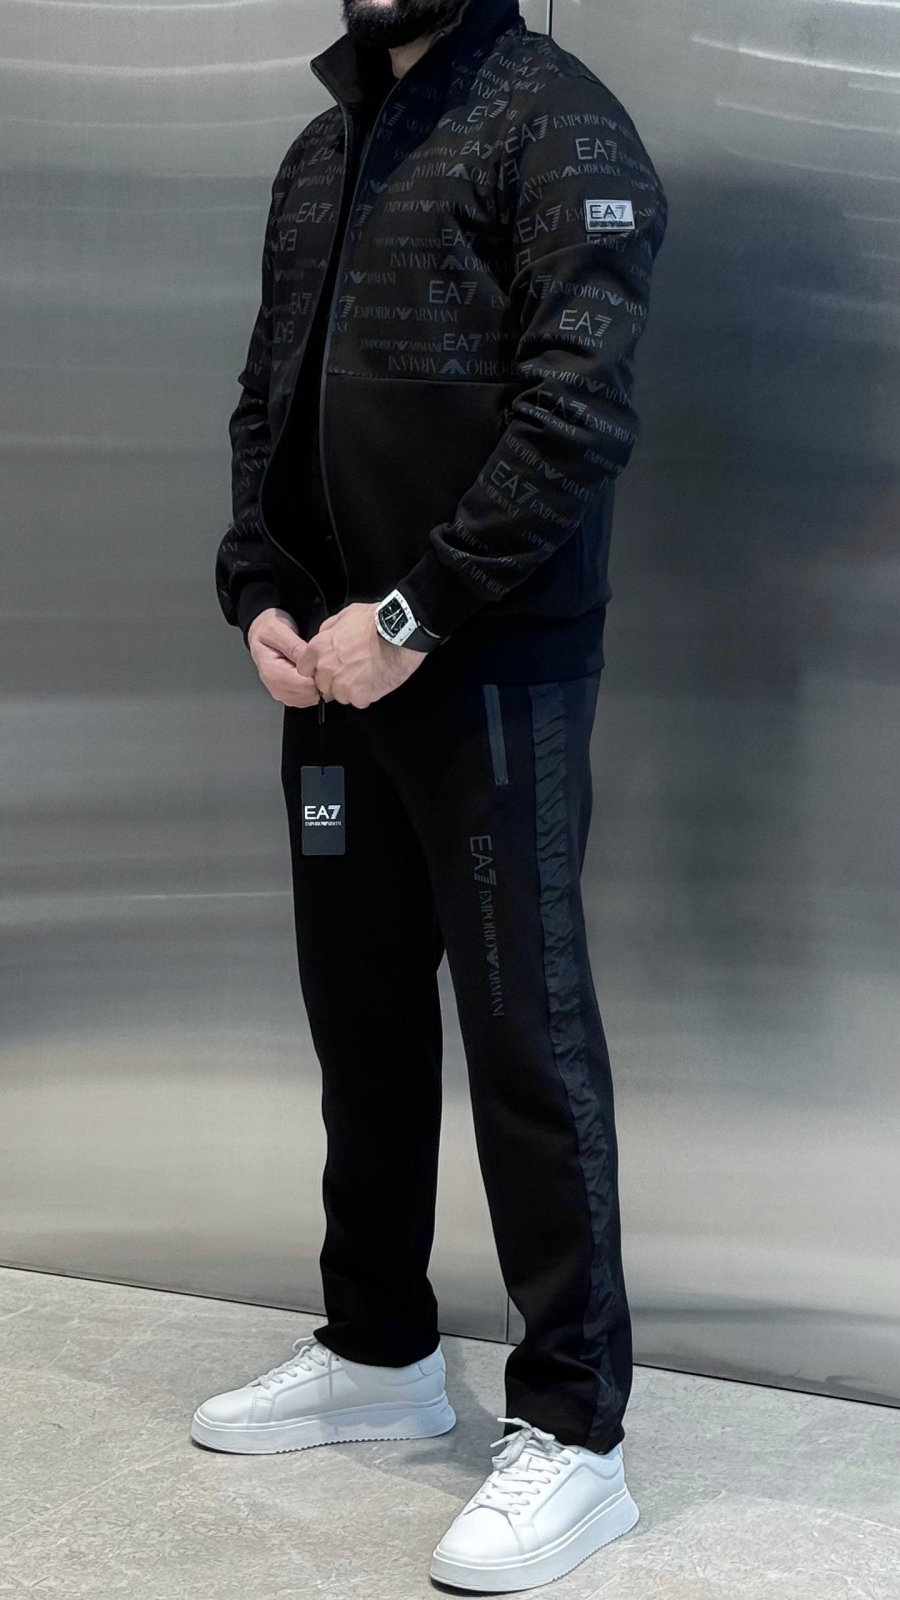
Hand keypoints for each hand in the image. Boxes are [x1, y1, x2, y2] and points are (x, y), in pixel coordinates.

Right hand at [247, 608, 318, 706]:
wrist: (261, 634)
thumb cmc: (268, 630)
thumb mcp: (278, 630)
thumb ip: (294, 647)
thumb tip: (308, 661)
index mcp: (272, 674)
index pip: (305, 684)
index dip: (318, 672)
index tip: (322, 658)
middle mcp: (276, 688)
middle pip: (310, 694)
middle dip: (320, 678)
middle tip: (321, 660)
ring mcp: (284, 695)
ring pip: (313, 698)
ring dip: (319, 683)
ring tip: (315, 665)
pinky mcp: (291, 696)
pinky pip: (311, 698)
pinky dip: (316, 687)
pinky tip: (312, 672)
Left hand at [309, 602, 424, 707]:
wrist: (399, 634)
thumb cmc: (375, 622)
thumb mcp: (345, 614)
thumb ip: (329, 628)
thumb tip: (324, 635)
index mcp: (318, 648)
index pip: (304, 669)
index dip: (316, 669)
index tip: (328, 667)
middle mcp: (326, 669)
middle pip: (323, 685)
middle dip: (335, 681)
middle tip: (353, 670)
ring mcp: (342, 685)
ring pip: (340, 696)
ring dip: (351, 690)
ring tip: (367, 676)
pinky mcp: (359, 696)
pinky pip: (359, 702)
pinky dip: (367, 695)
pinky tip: (376, 681)